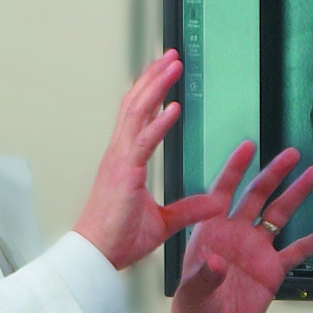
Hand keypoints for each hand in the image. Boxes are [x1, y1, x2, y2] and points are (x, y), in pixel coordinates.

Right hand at [72, 51, 230, 271]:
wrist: (97, 255)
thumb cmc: (118, 238)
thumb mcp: (164, 221)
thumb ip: (189, 209)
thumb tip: (215, 203)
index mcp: (125, 160)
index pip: (137, 116)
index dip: (150, 91)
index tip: (163, 73)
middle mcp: (119, 154)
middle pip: (135, 104)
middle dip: (153, 78)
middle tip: (170, 57)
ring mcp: (119, 161)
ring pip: (136, 113)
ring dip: (156, 88)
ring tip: (171, 66)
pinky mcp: (124, 174)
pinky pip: (143, 143)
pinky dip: (158, 123)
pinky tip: (172, 107)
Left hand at [166, 144, 312, 312]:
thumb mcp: (192, 295)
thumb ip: (204, 277)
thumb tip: (216, 263)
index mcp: (211, 233)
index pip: (222, 193)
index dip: (234, 169)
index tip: (247, 147)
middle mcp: (235, 235)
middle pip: (257, 196)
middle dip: (273, 174)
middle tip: (290, 154)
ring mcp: (256, 251)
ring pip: (279, 215)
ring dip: (296, 195)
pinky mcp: (272, 270)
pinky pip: (297, 251)